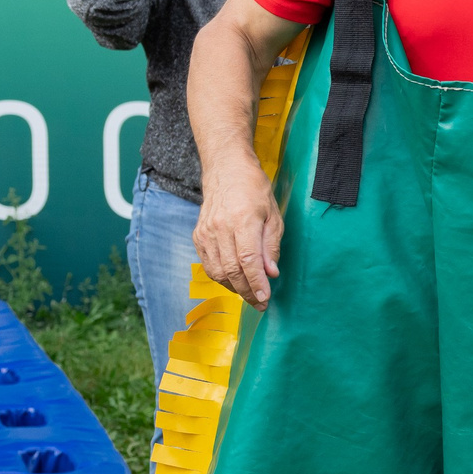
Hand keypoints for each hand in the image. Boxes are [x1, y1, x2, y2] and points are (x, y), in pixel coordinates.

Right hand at [192, 164, 283, 309]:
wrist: (226, 170)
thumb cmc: (254, 191)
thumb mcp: (273, 215)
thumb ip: (271, 246)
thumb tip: (271, 273)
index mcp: (242, 220)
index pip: (248, 260)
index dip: (256, 283)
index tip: (264, 298)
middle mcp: (220, 227)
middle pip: (232, 270)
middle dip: (247, 291)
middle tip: (260, 303)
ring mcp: (206, 232)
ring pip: (218, 271)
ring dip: (234, 288)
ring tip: (249, 294)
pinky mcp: (198, 235)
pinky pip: (208, 264)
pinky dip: (221, 277)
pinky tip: (234, 281)